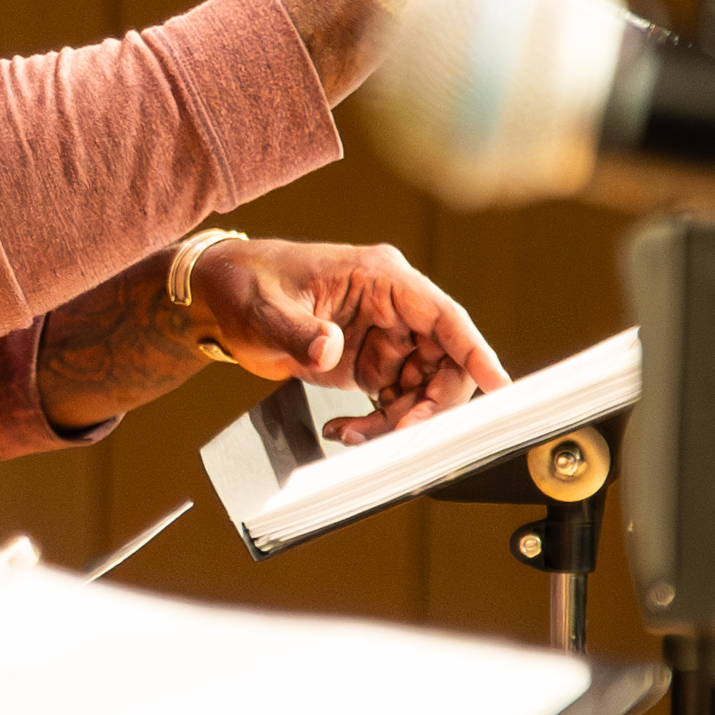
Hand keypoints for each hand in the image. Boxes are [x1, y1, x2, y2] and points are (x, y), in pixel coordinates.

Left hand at [191, 239, 510, 441]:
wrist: (219, 299)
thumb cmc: (246, 285)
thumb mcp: (267, 308)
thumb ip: (299, 331)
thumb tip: (330, 350)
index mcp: (381, 278)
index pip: (444, 316)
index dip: (474, 351)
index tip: (496, 384)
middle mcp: (393, 308)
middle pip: (443, 361)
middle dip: (431, 404)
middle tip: (402, 434)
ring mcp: (384, 338)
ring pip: (421, 389)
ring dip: (399, 421)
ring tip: (355, 437)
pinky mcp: (369, 364)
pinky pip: (394, 401)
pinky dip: (377, 424)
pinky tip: (345, 431)